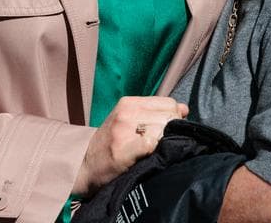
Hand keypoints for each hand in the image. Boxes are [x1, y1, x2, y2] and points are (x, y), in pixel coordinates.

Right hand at [73, 96, 187, 194]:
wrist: (85, 167)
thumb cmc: (111, 144)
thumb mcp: (129, 120)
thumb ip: (156, 112)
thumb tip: (185, 109)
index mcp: (129, 103)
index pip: (168, 103)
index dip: (174, 118)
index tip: (167, 130)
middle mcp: (126, 112)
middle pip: (169, 116)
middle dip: (171, 131)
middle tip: (159, 144)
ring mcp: (124, 131)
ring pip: (164, 130)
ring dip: (163, 143)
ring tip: (152, 151)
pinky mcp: (124, 150)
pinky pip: (152, 144)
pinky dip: (154, 151)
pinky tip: (147, 157)